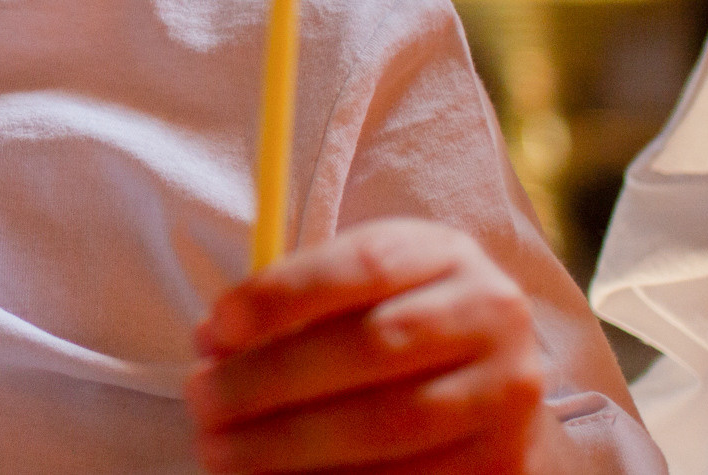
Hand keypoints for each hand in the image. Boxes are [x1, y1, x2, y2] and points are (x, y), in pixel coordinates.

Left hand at [188, 219, 582, 473]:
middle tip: (201, 400)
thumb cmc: (396, 326)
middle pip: (370, 347)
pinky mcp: (504, 464)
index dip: (281, 295)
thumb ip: (288, 306)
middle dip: (269, 378)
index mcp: (444, 253)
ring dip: (287, 445)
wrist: (493, 390)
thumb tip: (210, 345)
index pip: (362, 264)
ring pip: (387, 423)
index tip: (215, 328)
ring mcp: (507, 394)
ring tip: (221, 452)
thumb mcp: (354, 291)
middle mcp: (491, 316)